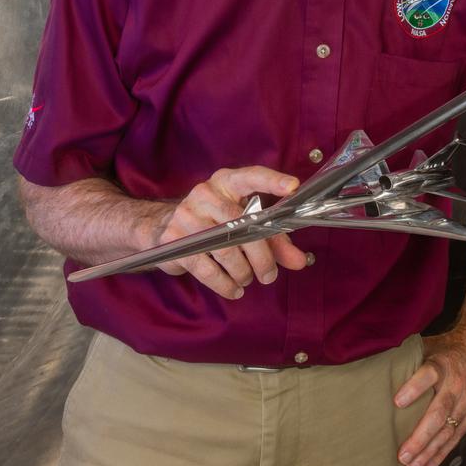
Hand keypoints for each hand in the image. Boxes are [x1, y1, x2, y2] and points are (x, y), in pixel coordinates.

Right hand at [155, 166, 307, 300]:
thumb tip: (301, 262)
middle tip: (269, 275)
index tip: (293, 186)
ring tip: (248, 280)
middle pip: (241, 224)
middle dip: (261, 255)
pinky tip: (233, 289)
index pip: (251, 176)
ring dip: (242, 272)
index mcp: (227, 182)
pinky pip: (206, 268)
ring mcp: (186, 216)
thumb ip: (275, 240)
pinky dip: (224, 283)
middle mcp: (205, 194)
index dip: (272, 180)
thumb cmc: (215, 223)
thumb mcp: (245, 224)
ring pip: (225, 249)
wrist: (164, 228)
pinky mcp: (174, 241)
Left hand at [393, 323, 465, 465]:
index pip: (428, 375)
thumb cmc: (450, 346)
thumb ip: (409, 358)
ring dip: (429, 451)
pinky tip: (428, 465)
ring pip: (448, 430)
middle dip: (419, 437)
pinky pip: (457, 436)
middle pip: (438, 413)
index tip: (397, 402)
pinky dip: (443, 452)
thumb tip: (375, 364)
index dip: (414, 388)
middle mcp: (456, 384)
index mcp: (443, 364)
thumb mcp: (431, 345)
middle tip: (402, 454)